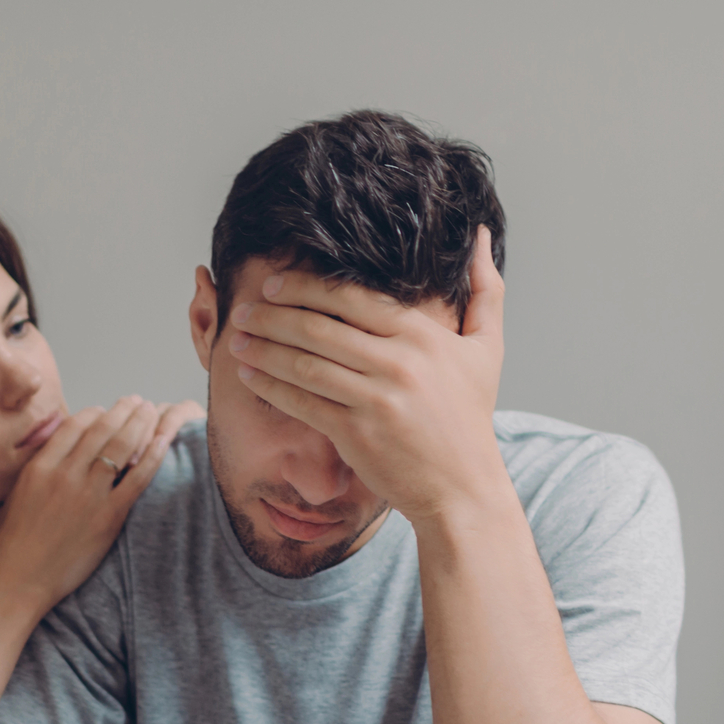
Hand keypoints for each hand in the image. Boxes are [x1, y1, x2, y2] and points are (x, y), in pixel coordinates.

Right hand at [0, 395, 187, 610]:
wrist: (16, 584)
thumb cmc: (6, 551)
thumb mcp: (6, 503)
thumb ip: (26, 481)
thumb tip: (36, 470)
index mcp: (39, 468)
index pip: (73, 426)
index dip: (94, 414)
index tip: (105, 411)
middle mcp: (64, 474)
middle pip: (101, 429)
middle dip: (123, 410)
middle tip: (137, 401)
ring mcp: (88, 494)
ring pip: (122, 446)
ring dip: (140, 423)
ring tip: (152, 411)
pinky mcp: (108, 517)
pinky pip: (137, 478)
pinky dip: (153, 456)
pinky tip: (164, 441)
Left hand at [226, 228, 509, 521]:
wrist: (463, 488)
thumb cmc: (470, 417)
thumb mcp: (486, 348)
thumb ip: (486, 290)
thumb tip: (480, 235)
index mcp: (422, 336)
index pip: (352, 298)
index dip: (306, 287)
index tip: (275, 283)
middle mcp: (397, 364)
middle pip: (320, 327)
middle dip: (273, 315)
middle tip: (245, 308)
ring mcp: (374, 399)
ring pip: (305, 364)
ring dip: (264, 348)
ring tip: (237, 338)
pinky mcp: (355, 434)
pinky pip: (302, 403)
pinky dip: (271, 386)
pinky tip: (249, 374)